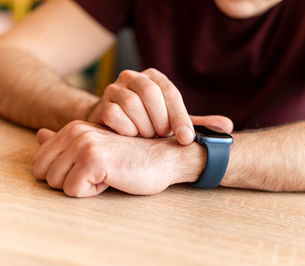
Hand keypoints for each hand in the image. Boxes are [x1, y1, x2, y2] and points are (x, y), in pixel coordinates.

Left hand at [33, 120, 204, 196]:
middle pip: (44, 174)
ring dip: (82, 186)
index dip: (65, 174)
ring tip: (106, 174)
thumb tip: (39, 135)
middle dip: (69, 181)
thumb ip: (66, 142)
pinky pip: (74, 190)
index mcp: (73, 128)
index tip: (92, 169)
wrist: (162, 159)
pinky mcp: (94, 159)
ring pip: (56, 183)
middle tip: (99, 173)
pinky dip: (93, 192)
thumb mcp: (96, 147)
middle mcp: (75, 132)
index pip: (40, 162)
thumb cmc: (130, 158)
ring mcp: (84, 144)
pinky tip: (112, 179)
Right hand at [86, 68, 232, 144]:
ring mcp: (113, 89)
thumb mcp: (174, 123)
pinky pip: (115, 116)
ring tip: (147, 138)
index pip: (170, 92)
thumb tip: (228, 127)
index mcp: (153, 78)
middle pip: (150, 93)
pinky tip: (131, 138)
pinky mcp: (100, 105)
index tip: (186, 138)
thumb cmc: (149, 125)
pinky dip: (127, 130)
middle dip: (160, 120)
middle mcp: (132, 77)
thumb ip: (198, 124)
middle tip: (162, 137)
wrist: (114, 130)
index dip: (180, 116)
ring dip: (143, 127)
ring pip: (131, 104)